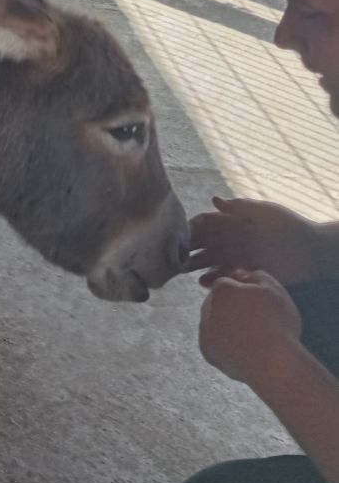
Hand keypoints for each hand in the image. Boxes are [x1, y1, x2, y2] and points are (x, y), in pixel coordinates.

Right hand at [188, 196, 327, 286]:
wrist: (310, 249)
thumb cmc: (288, 225)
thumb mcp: (264, 211)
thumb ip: (239, 207)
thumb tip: (214, 200)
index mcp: (234, 222)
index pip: (207, 223)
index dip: (192, 227)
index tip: (178, 232)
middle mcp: (232, 239)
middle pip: (205, 242)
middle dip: (188, 247)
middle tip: (172, 254)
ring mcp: (238, 256)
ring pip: (211, 260)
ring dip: (196, 264)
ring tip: (182, 269)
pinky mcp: (246, 272)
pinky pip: (225, 275)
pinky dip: (213, 278)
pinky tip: (203, 281)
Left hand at [199, 268, 303, 386]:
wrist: (273, 364)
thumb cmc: (276, 324)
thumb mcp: (274, 290)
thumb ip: (256, 276)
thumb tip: (242, 275)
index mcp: (221, 290)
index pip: (227, 283)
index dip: (244, 291)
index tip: (260, 302)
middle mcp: (207, 308)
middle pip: (218, 302)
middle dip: (233, 306)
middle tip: (257, 319)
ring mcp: (205, 332)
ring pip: (215, 322)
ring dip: (229, 325)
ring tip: (254, 336)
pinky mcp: (208, 353)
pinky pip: (216, 344)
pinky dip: (227, 344)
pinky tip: (246, 348)